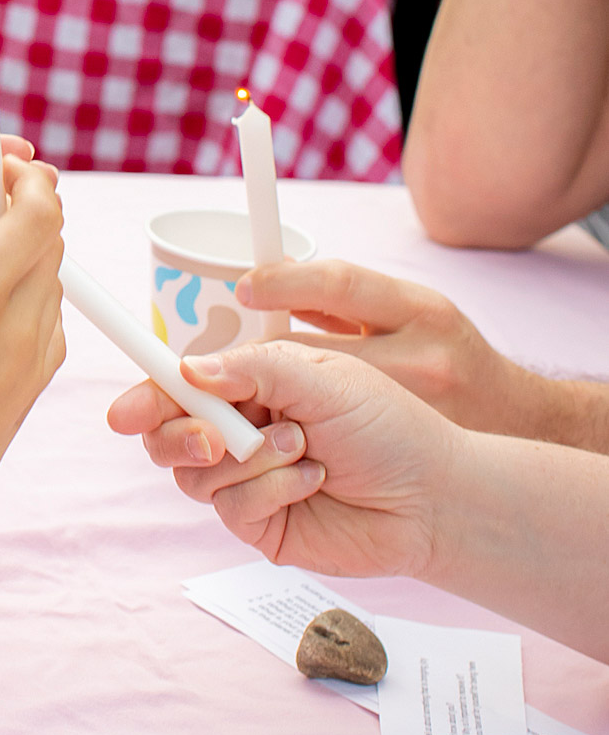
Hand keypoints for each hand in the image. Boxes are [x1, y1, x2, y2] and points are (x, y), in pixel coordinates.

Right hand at [0, 154, 67, 527]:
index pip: (38, 210)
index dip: (27, 178)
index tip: (1, 166)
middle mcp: (19, 322)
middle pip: (50, 239)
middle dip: (22, 211)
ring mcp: (35, 358)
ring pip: (50, 278)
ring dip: (21, 256)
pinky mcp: (35, 386)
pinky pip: (43, 319)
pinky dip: (21, 297)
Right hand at [106, 342, 456, 576]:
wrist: (433, 493)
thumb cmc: (388, 424)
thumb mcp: (322, 375)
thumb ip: (253, 367)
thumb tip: (186, 369)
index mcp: (250, 384)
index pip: (180, 385)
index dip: (146, 395)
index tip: (122, 412)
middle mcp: (240, 431)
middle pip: (170, 436)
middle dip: (182, 434)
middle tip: (214, 438)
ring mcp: (248, 480)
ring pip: (195, 476)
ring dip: (247, 458)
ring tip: (300, 447)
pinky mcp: (262, 523)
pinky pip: (232, 507)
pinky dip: (271, 488)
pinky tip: (311, 479)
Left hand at [238, 258, 527, 434]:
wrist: (512, 434)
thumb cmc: (451, 363)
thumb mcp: (412, 314)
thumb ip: (346, 304)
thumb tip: (271, 283)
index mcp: (422, 312)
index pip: (340, 284)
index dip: (284, 281)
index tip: (244, 287)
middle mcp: (419, 359)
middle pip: (311, 353)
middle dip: (261, 356)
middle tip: (221, 363)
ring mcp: (410, 413)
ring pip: (310, 401)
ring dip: (270, 400)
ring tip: (249, 402)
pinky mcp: (400, 453)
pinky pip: (325, 440)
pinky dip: (293, 434)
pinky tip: (281, 437)